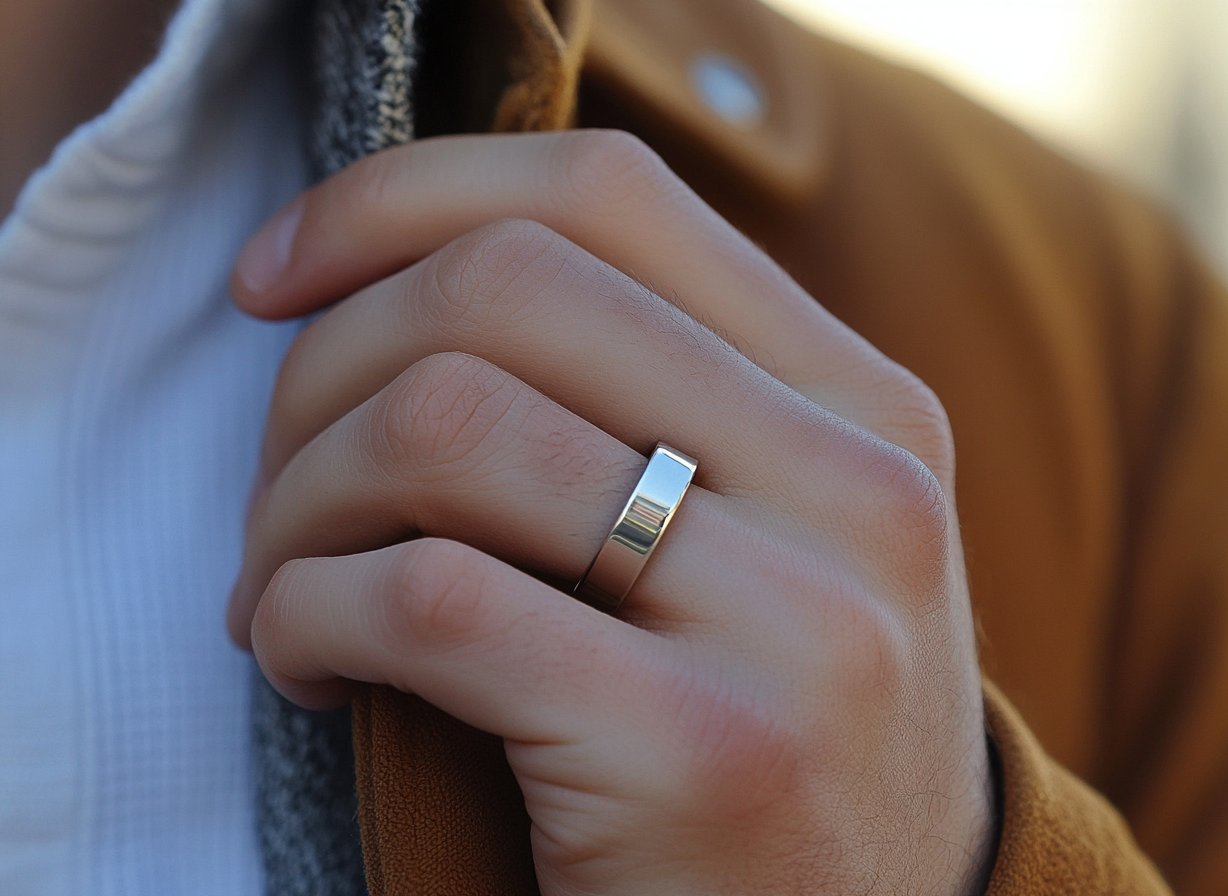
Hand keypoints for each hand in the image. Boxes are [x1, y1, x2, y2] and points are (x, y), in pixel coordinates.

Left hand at [228, 130, 995, 894]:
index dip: (403, 199)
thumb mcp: (779, 537)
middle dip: (324, 368)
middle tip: (281, 477)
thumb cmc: (785, 728)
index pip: (608, 194)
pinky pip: (426, 599)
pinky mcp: (706, 755)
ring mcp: (800, 623)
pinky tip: (312, 664)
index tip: (279, 276)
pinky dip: (308, 612)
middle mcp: (857, 488)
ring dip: (299, 502)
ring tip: (285, 582)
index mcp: (867, 407)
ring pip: (449, 423)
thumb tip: (408, 280)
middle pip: (506, 289)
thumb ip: (659, 401)